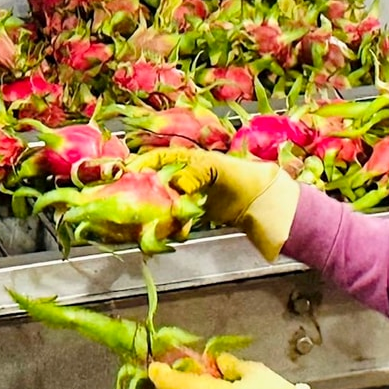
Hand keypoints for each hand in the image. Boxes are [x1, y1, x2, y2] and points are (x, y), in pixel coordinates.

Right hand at [127, 149, 300, 260]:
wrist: (262, 203)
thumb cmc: (244, 178)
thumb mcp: (219, 170)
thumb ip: (196, 174)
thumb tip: (175, 184)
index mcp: (186, 159)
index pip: (155, 158)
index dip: (139, 164)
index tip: (126, 175)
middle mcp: (182, 175)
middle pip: (152, 182)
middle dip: (143, 194)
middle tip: (137, 206)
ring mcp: (185, 195)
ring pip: (160, 203)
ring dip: (157, 214)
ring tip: (160, 222)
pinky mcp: (190, 212)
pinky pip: (172, 219)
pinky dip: (170, 226)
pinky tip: (176, 231)